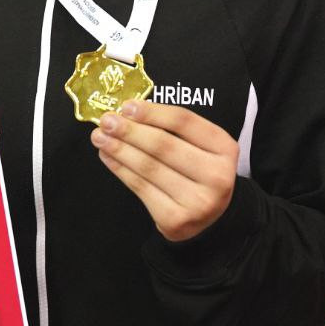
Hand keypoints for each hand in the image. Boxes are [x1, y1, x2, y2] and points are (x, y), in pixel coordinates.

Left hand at [91, 99, 238, 241]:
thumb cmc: (199, 172)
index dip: (152, 112)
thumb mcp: (200, 146)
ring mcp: (197, 201)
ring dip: (119, 149)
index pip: (184, 121)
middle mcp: (216, 176)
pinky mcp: (176, 219)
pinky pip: (141, 188)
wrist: (210, 218)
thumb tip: (128, 112)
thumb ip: (172, 128)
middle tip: (106, 121)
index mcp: (224, 148)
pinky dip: (120, 170)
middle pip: (164, 145)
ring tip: (100, 137)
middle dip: (130, 131)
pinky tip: (108, 157)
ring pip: (149, 167)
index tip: (127, 106)